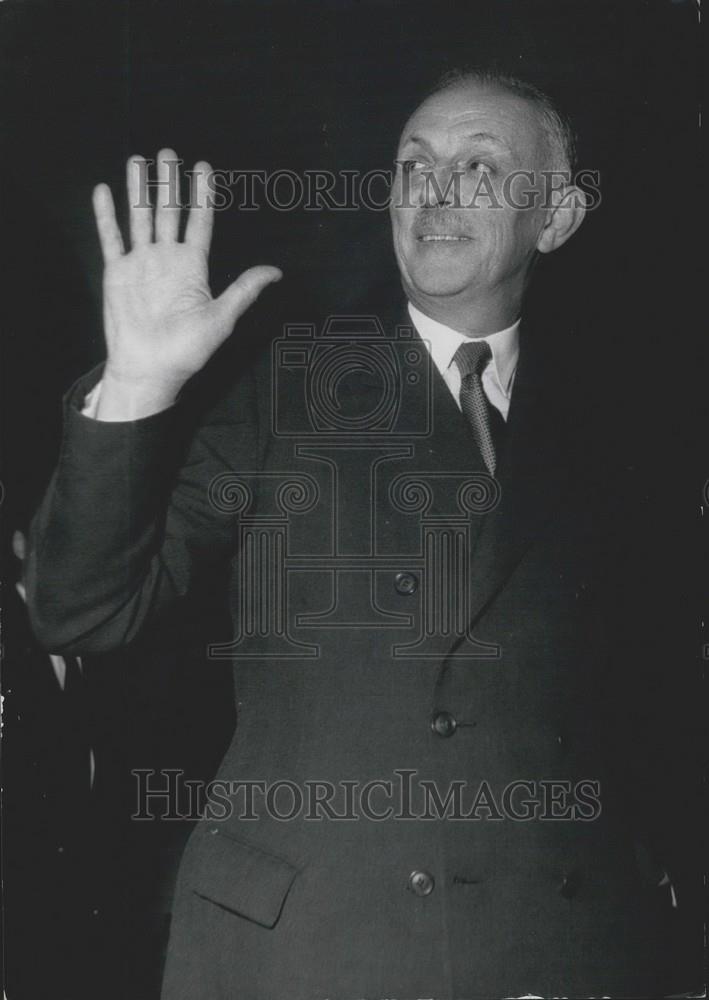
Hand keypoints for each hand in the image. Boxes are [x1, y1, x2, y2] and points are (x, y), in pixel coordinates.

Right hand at [92, 148, 281, 417]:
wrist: (150, 369)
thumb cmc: (187, 350)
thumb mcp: (222, 318)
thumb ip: (244, 290)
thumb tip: (276, 271)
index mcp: (193, 267)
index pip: (200, 222)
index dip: (202, 195)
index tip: (203, 167)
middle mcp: (167, 259)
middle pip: (168, 212)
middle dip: (169, 183)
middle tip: (168, 153)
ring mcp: (141, 263)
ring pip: (139, 217)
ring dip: (139, 190)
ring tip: (138, 161)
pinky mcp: (116, 272)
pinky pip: (110, 238)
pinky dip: (106, 215)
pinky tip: (104, 190)